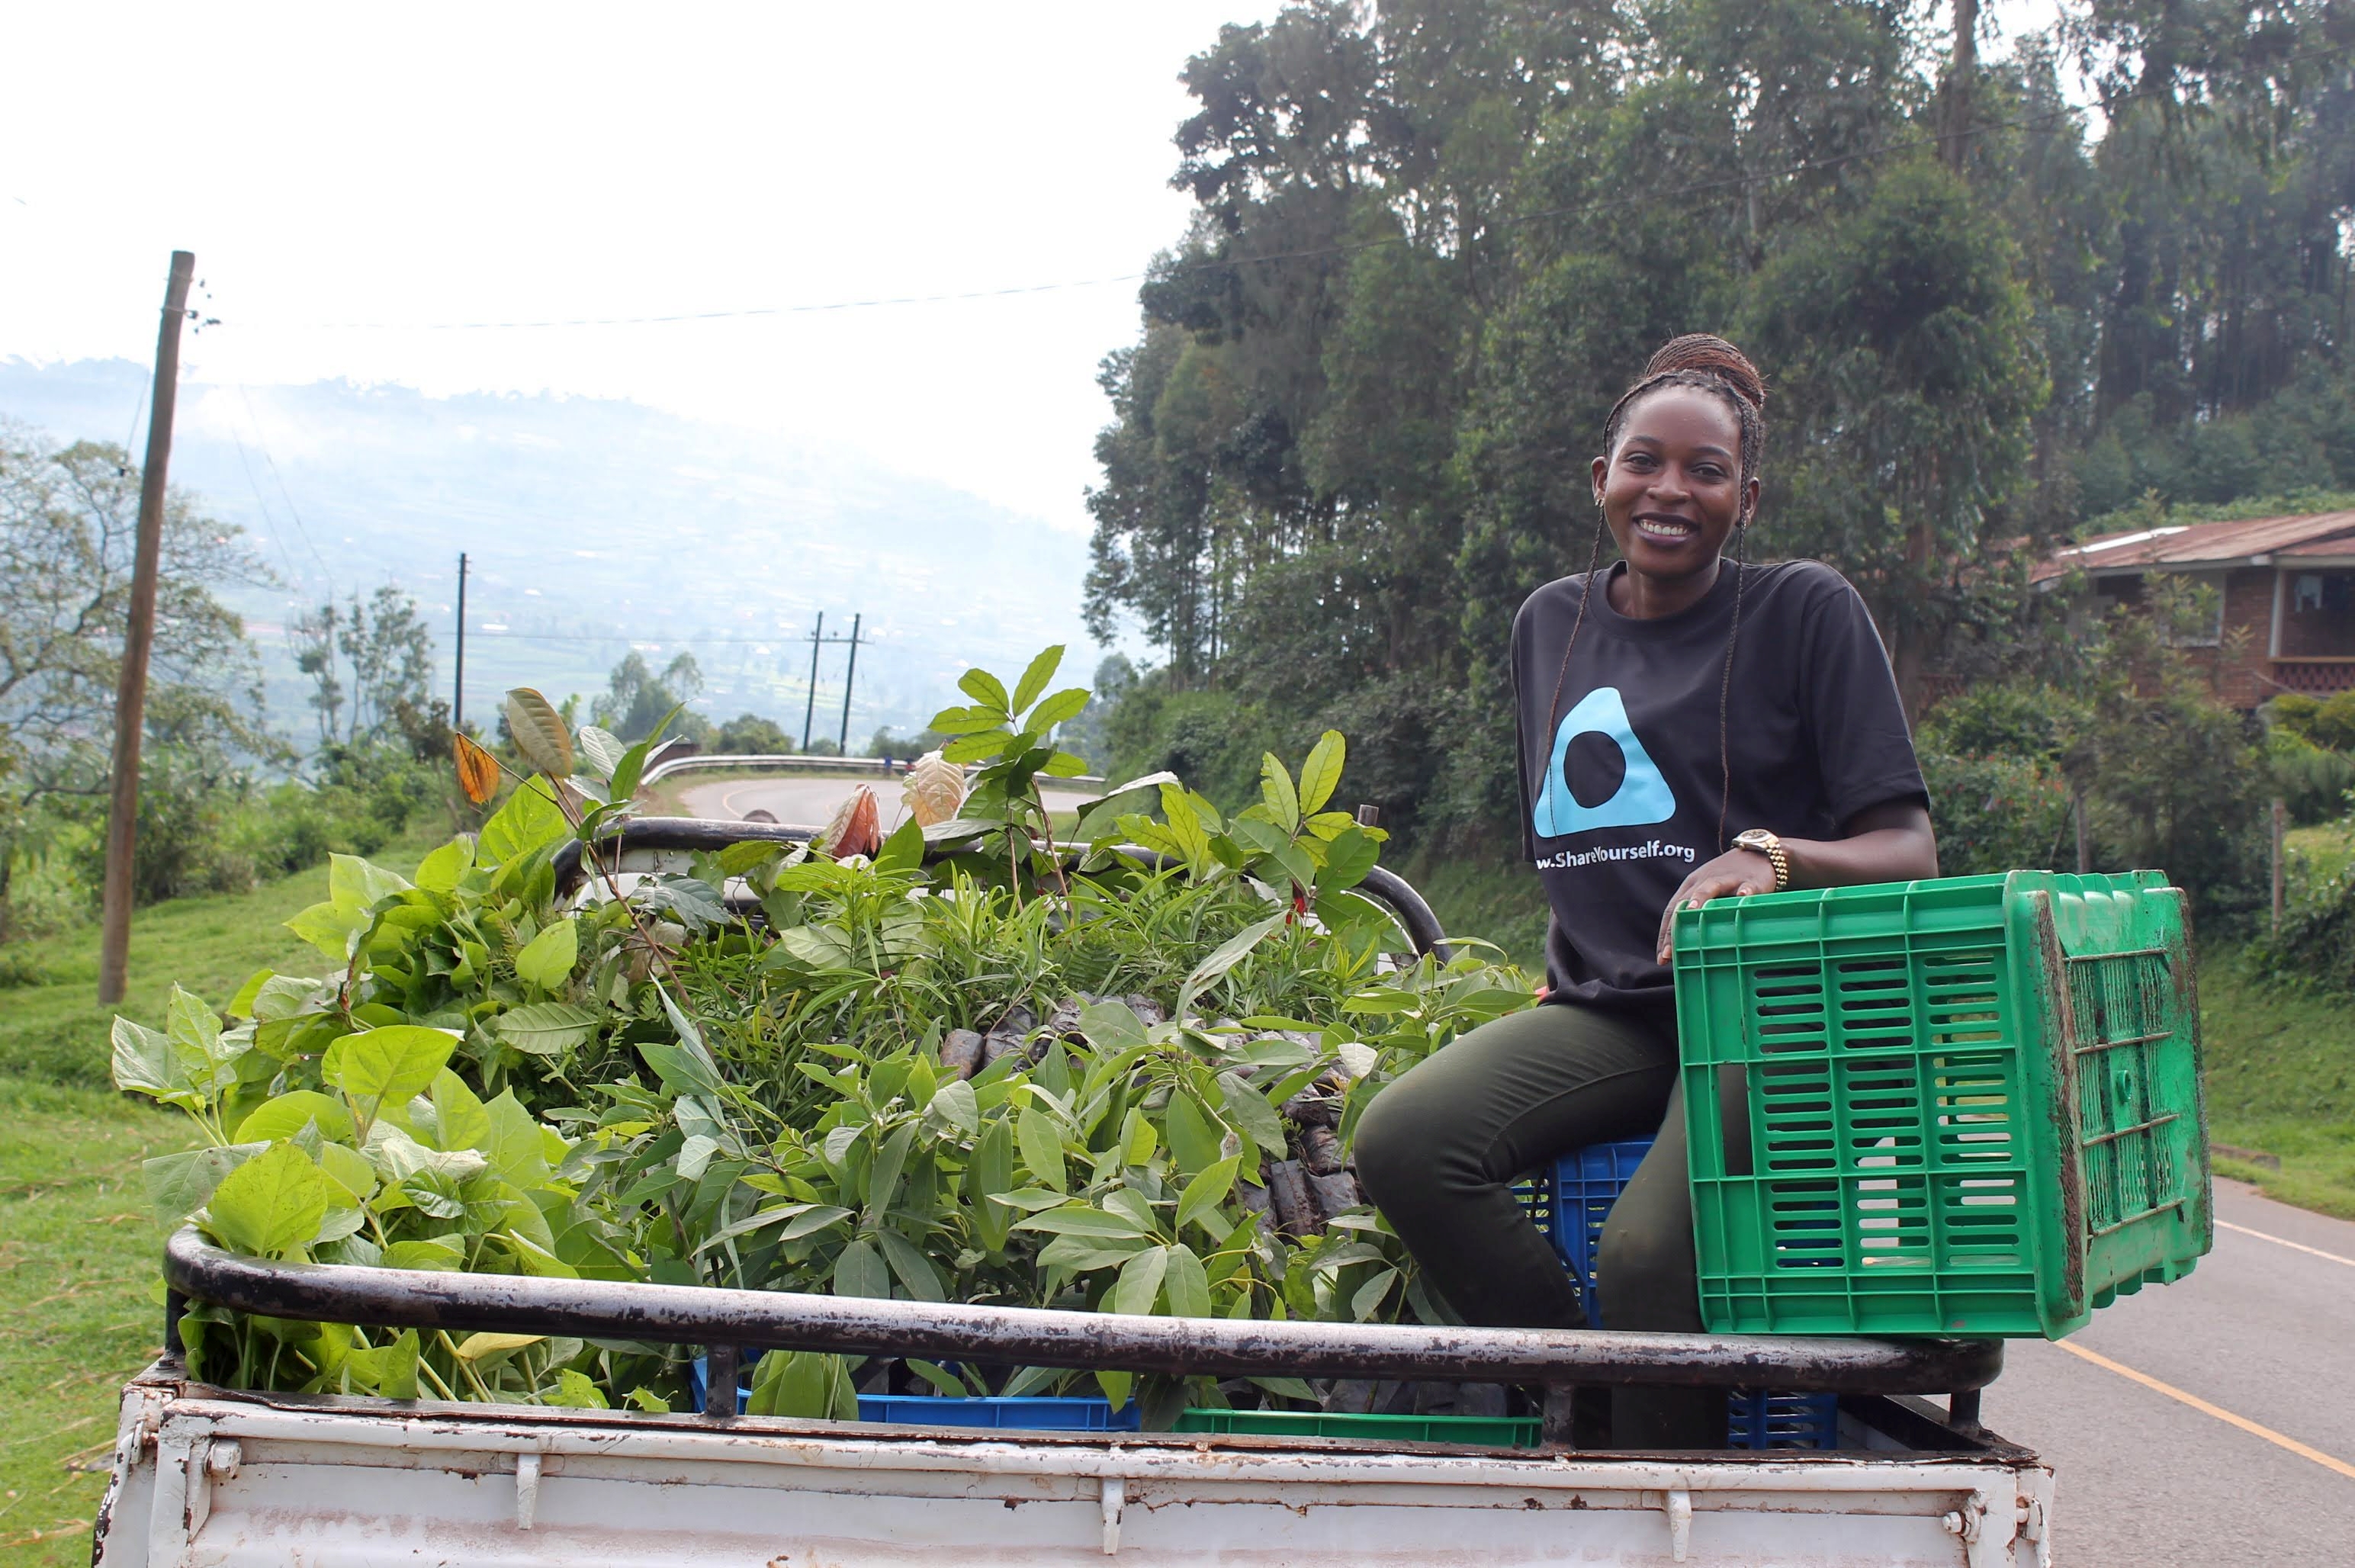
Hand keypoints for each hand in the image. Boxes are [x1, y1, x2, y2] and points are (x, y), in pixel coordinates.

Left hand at [1656, 849, 1776, 963]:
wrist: (1758, 855)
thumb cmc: (1729, 880)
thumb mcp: (1708, 893)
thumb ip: (1697, 915)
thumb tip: (1687, 948)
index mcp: (1691, 886)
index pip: (1671, 911)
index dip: (1665, 934)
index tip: (1662, 958)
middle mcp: (1704, 881)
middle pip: (1684, 904)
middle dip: (1674, 929)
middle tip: (1669, 953)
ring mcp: (1726, 880)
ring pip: (1709, 888)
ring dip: (1700, 899)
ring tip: (1692, 911)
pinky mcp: (1750, 880)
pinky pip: (1746, 887)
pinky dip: (1744, 892)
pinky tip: (1743, 897)